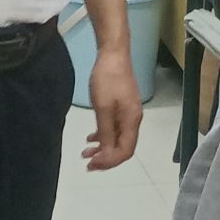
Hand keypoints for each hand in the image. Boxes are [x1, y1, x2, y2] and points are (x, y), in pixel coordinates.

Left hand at [82, 47, 142, 170]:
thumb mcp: (103, 108)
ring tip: (86, 153)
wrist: (113, 54)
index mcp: (132, 121)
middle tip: (87, 163)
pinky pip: (114, 128)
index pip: (125, 151)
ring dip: (103, 148)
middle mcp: (133, 120)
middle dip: (105, 157)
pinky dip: (103, 135)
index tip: (92, 165)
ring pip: (117, 138)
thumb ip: (106, 132)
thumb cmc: (107, 79)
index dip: (109, 161)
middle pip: (123, 147)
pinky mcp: (122, 106)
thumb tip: (107, 154)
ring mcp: (128, 113)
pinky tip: (91, 137)